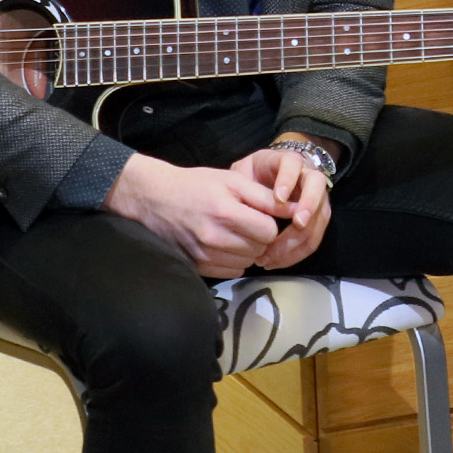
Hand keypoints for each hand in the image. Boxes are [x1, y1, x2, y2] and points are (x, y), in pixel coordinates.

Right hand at [106, 154, 283, 277]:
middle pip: (260, 248)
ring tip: (233, 232)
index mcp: (225, 212)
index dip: (269, 222)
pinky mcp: (197, 267)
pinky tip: (224, 244)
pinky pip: (232, 272)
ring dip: (247, 249)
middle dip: (259, 236)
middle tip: (246, 222)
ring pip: (248, 262)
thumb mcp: (232, 180)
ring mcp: (204, 255)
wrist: (155, 198)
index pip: (269, 231)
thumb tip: (296, 209)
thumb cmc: (197, 185)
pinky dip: (234, 260)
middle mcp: (215, 237)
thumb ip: (265, 197)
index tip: (259, 214)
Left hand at [238, 146, 331, 268]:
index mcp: (287, 160)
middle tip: (297, 224)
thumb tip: (244, 209)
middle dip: (309, 206)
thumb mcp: (244, 172)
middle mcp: (307, 175)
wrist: (267, 180)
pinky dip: (297, 252)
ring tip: (274, 254)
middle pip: (317, 185)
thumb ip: (243, 183)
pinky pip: (314, 237)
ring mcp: (317, 197)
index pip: (293, 162)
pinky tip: (276, 261)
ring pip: (320, 215)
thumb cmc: (252, 176)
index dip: (288, 179)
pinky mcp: (317, 219)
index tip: (278, 198)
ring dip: (301, 237)